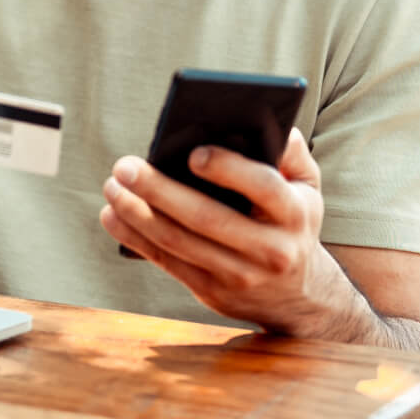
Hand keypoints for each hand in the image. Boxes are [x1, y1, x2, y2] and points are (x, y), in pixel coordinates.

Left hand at [98, 128, 344, 335]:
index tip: (192, 152)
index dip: (227, 169)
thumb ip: (291, 153)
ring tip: (112, 187)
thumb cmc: (294, 222)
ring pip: (180, 243)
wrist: (300, 297)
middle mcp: (270, 250)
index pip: (263, 187)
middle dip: (159, 190)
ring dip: (137, 215)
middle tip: (124, 166)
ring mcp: (239, 275)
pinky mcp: (213, 293)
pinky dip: (136, 238)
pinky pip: (168, 263)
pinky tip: (112, 216)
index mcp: (294, 214)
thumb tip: (267, 121)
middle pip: (207, 218)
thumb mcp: (308, 187)